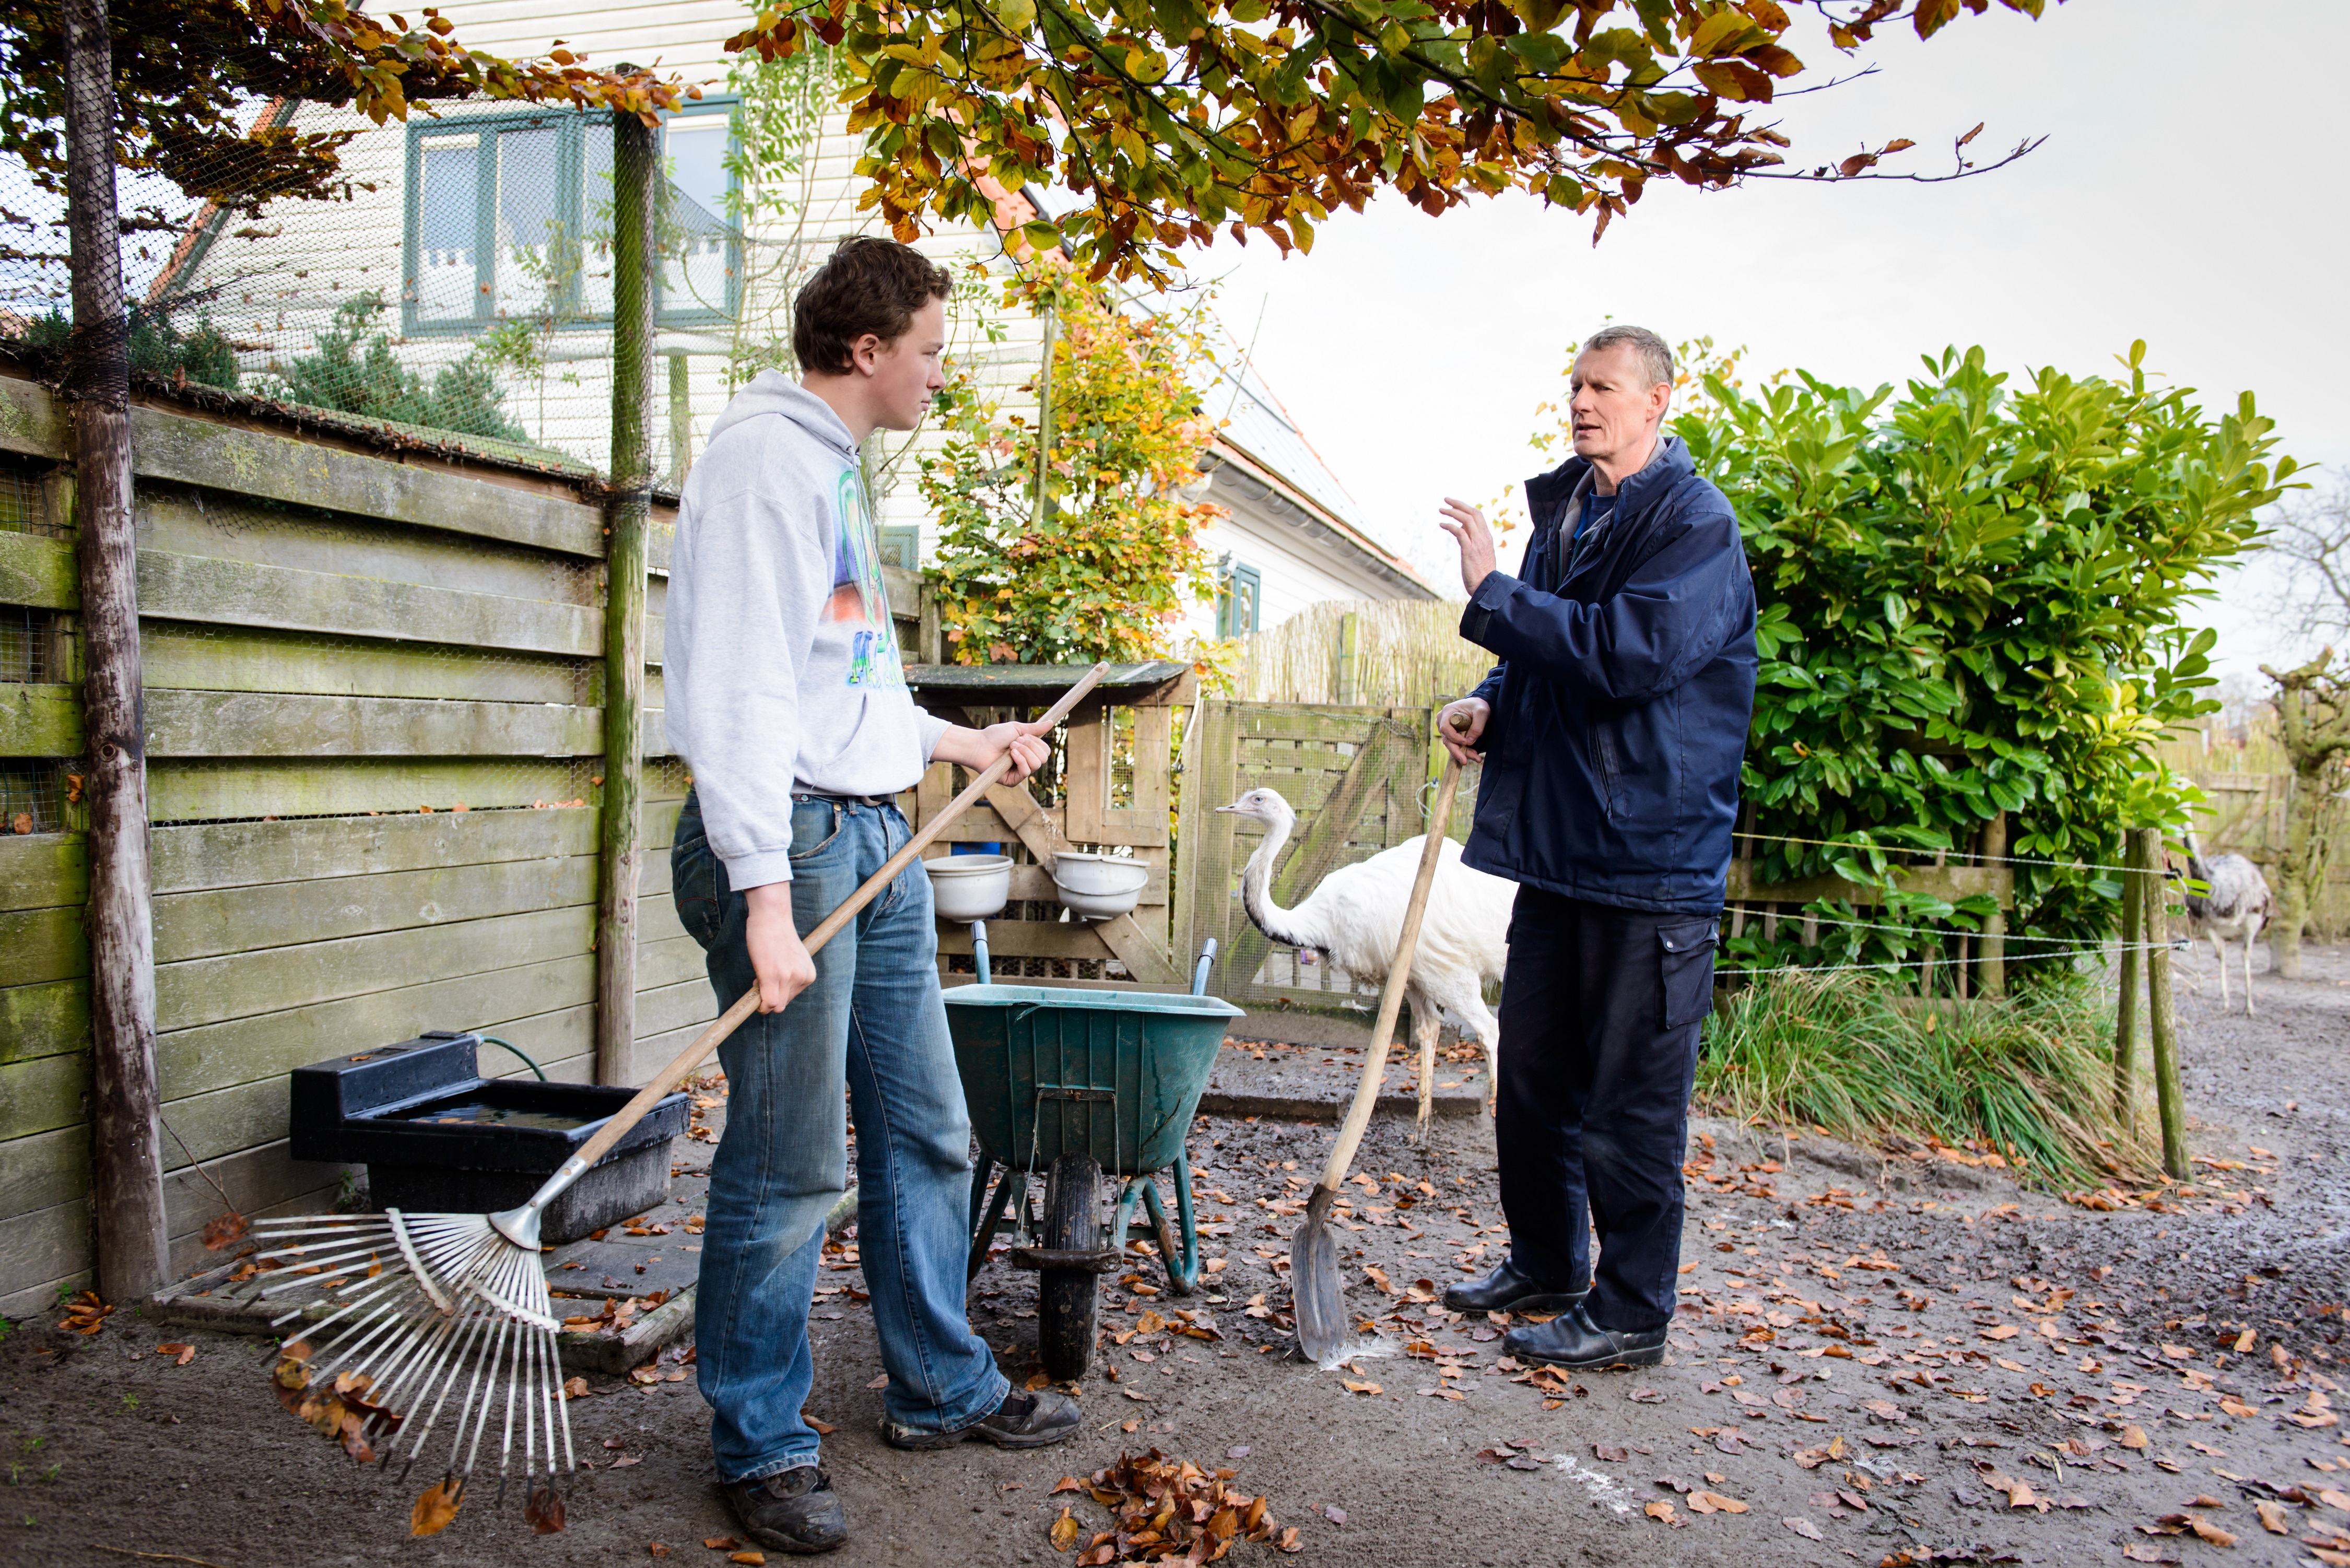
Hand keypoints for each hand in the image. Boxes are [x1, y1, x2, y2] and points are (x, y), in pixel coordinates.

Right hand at [743, 883, 816, 1012]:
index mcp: (809, 975)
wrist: (772, 917)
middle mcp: (801, 978)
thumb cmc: (779, 934)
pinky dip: (759, 1005)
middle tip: (762, 980)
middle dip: (770, 996)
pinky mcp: (770, 977)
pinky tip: (755, 987)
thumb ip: (791, 974)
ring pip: (775, 1006)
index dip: (778, 992)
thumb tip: (777, 992)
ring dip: (763, 997)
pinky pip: (767, 1003)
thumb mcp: (794, 958)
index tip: (771, 982)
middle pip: (783, 1004)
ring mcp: (787, 978)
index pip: (792, 997)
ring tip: (760, 976)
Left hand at [977, 717, 1052, 784]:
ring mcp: (1019, 772)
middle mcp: (1026, 763)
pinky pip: (1026, 772)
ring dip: (1024, 752)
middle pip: (1043, 758)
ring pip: (1036, 764)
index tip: (1023, 736)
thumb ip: (1035, 728)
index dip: (1036, 742)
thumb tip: (1052, 722)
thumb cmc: (995, 736)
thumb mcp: (1017, 729)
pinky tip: (1011, 755)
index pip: (1045, 751)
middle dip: (1030, 746)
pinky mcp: (1013, 780)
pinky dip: (1020, 760)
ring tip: (1011, 747)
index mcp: (1029, 752)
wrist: (980, 745)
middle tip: (1015, 742)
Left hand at [1437, 497, 1498, 597]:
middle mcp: (1484, 537)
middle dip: (1459, 504)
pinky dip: (1450, 525)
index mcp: (1487, 537)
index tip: (1454, 504)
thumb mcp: (1479, 553)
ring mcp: (1477, 543)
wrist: (1487, 587)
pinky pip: (1459, 532)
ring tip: (1441, 510)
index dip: (1466, 507)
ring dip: (1452, 512)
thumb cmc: (1481, 573)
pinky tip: (1442, 525)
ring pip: (1466, 519)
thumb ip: (1473, 540)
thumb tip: (1462, 530)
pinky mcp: (1469, 550)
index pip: (1478, 515)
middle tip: (1446, 500)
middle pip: (1473, 512)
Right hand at [1438, 698, 1487, 766]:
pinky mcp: (1451, 734)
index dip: (1454, 737)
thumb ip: (1476, 727)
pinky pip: (1456, 744)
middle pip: (1446, 739)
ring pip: (1451, 744)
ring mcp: (1446, 728)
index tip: (1466, 742)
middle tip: (1464, 761)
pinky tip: (1475, 756)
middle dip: (1456, 751)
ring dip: (1463, 753)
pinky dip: (1465, 751)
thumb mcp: (1481, 712)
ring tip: (1476, 759)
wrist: (1478, 705)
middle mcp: (1443, 720)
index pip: (1445, 728)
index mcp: (1448, 712)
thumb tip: (1469, 742)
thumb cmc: (1478, 705)